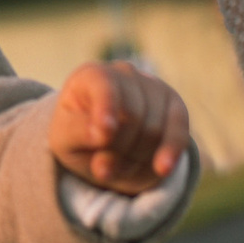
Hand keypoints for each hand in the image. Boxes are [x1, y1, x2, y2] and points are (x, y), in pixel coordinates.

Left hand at [49, 58, 193, 196]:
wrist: (101, 143)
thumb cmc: (79, 136)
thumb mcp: (65, 138)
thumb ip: (79, 136)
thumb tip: (102, 141)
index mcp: (91, 75)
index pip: (104, 86)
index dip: (107, 108)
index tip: (105, 133)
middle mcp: (125, 73)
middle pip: (132, 116)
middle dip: (118, 150)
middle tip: (101, 168)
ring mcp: (154, 87)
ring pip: (154, 129)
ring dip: (136, 159)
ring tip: (119, 166)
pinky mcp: (175, 107)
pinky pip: (179, 132)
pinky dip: (170, 151)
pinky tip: (163, 168)